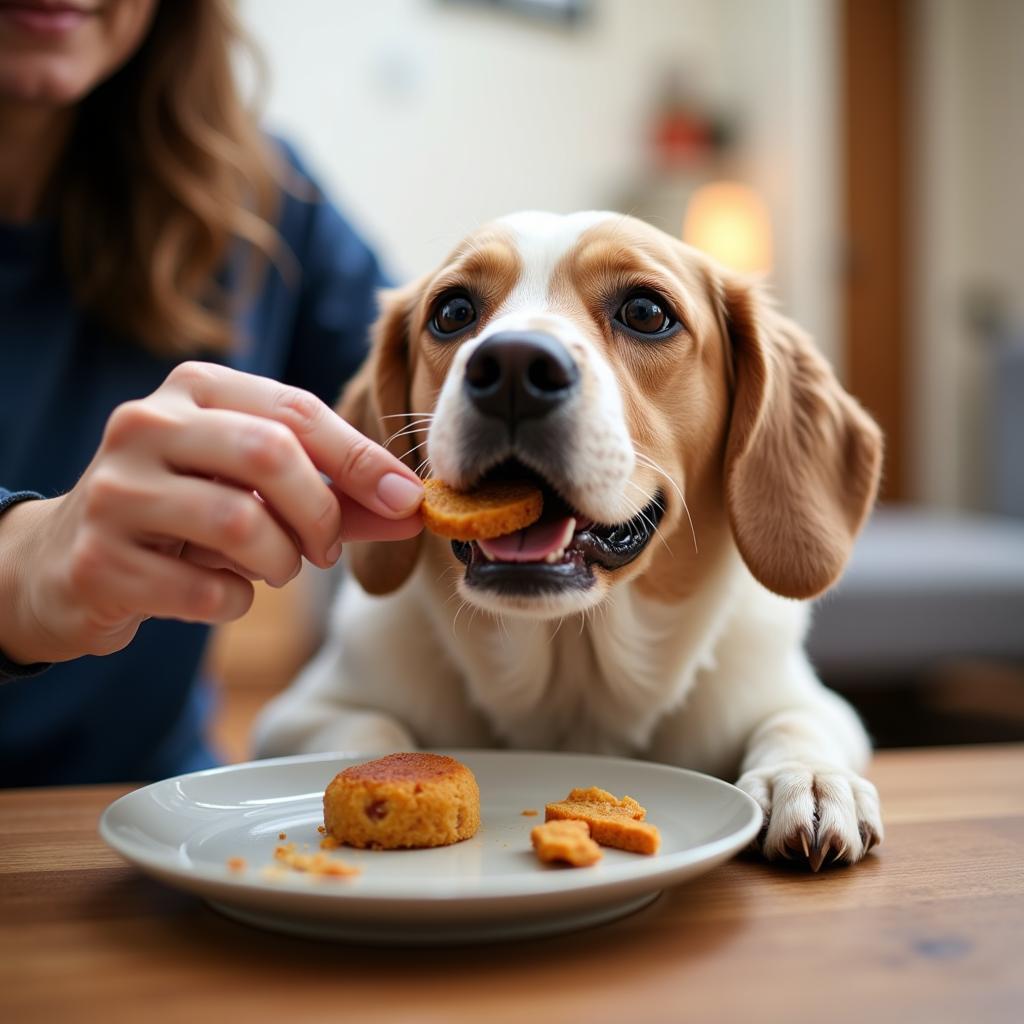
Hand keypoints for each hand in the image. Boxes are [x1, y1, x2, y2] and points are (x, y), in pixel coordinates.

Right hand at [0, 362, 422, 663]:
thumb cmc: (183, 516)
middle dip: (320, 513)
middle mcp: (148, 423)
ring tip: (273, 568)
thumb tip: (411, 509)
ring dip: (280, 562)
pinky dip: (234, 601)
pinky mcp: (98, 559)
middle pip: (271, 455)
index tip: (406, 500)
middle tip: (326, 549)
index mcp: (196, 388)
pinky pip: (206, 589)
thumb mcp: (254, 490)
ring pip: (240, 523)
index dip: (362, 459)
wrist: (66, 562)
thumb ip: (335, 495)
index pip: (297, 411)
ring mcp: (116, 488)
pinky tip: (218, 593)